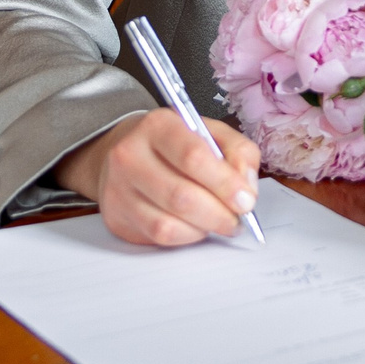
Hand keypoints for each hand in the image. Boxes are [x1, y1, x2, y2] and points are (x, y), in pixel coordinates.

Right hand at [54, 109, 261, 246]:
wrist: (128, 153)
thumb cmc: (176, 144)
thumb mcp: (210, 133)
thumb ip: (238, 152)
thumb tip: (247, 186)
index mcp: (158, 126)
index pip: (193, 157)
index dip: (225, 183)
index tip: (246, 199)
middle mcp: (130, 155)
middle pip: (181, 196)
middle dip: (219, 214)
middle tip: (238, 219)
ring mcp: (119, 188)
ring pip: (168, 223)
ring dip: (204, 228)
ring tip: (220, 222)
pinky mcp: (117, 216)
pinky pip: (159, 237)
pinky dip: (187, 236)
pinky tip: (197, 226)